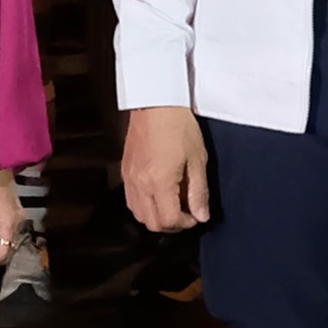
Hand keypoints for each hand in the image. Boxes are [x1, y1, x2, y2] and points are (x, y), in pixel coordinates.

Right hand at [122, 104, 209, 231]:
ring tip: (173, 204)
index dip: (185, 224)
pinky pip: (131, 200)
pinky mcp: (125, 171)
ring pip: (138, 214)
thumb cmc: (178, 126)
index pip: (169, 220)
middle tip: (186, 213)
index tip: (196, 216)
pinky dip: (144, 206)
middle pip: (151, 223)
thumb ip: (199, 191)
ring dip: (156, 217)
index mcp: (159, 182)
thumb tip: (202, 215)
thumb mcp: (197, 159)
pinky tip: (158, 194)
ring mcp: (130, 178)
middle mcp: (140, 184)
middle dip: (171, 224)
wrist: (155, 103)